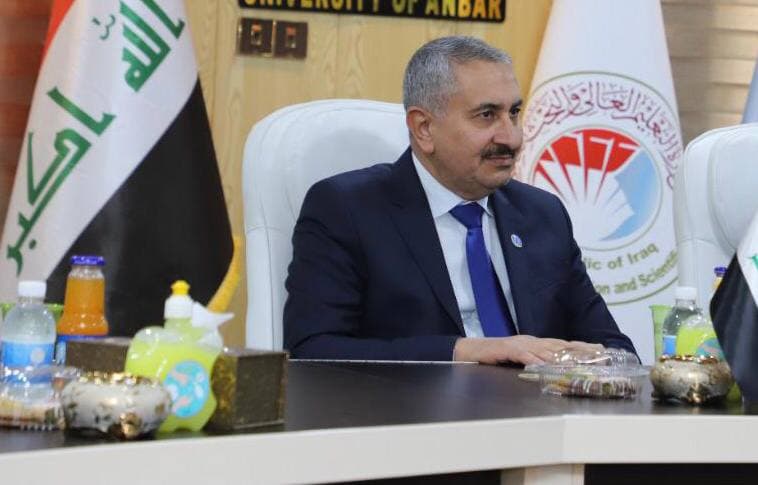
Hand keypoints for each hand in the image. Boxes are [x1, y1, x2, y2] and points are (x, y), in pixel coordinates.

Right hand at [452, 336, 603, 364]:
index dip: (583, 347)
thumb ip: (536, 365)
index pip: (564, 345)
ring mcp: (520, 344)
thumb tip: (555, 373)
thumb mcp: (520, 361)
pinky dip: (535, 359)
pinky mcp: (507, 348)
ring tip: (580, 362)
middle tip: (600, 354)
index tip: (602, 351)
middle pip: (561, 345)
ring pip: (546, 349)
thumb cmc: (495, 358)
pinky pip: (524, 355)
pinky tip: (545, 365)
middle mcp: (532, 342)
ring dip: (564, 356)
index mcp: (536, 344)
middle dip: (581, 350)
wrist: (470, 351)